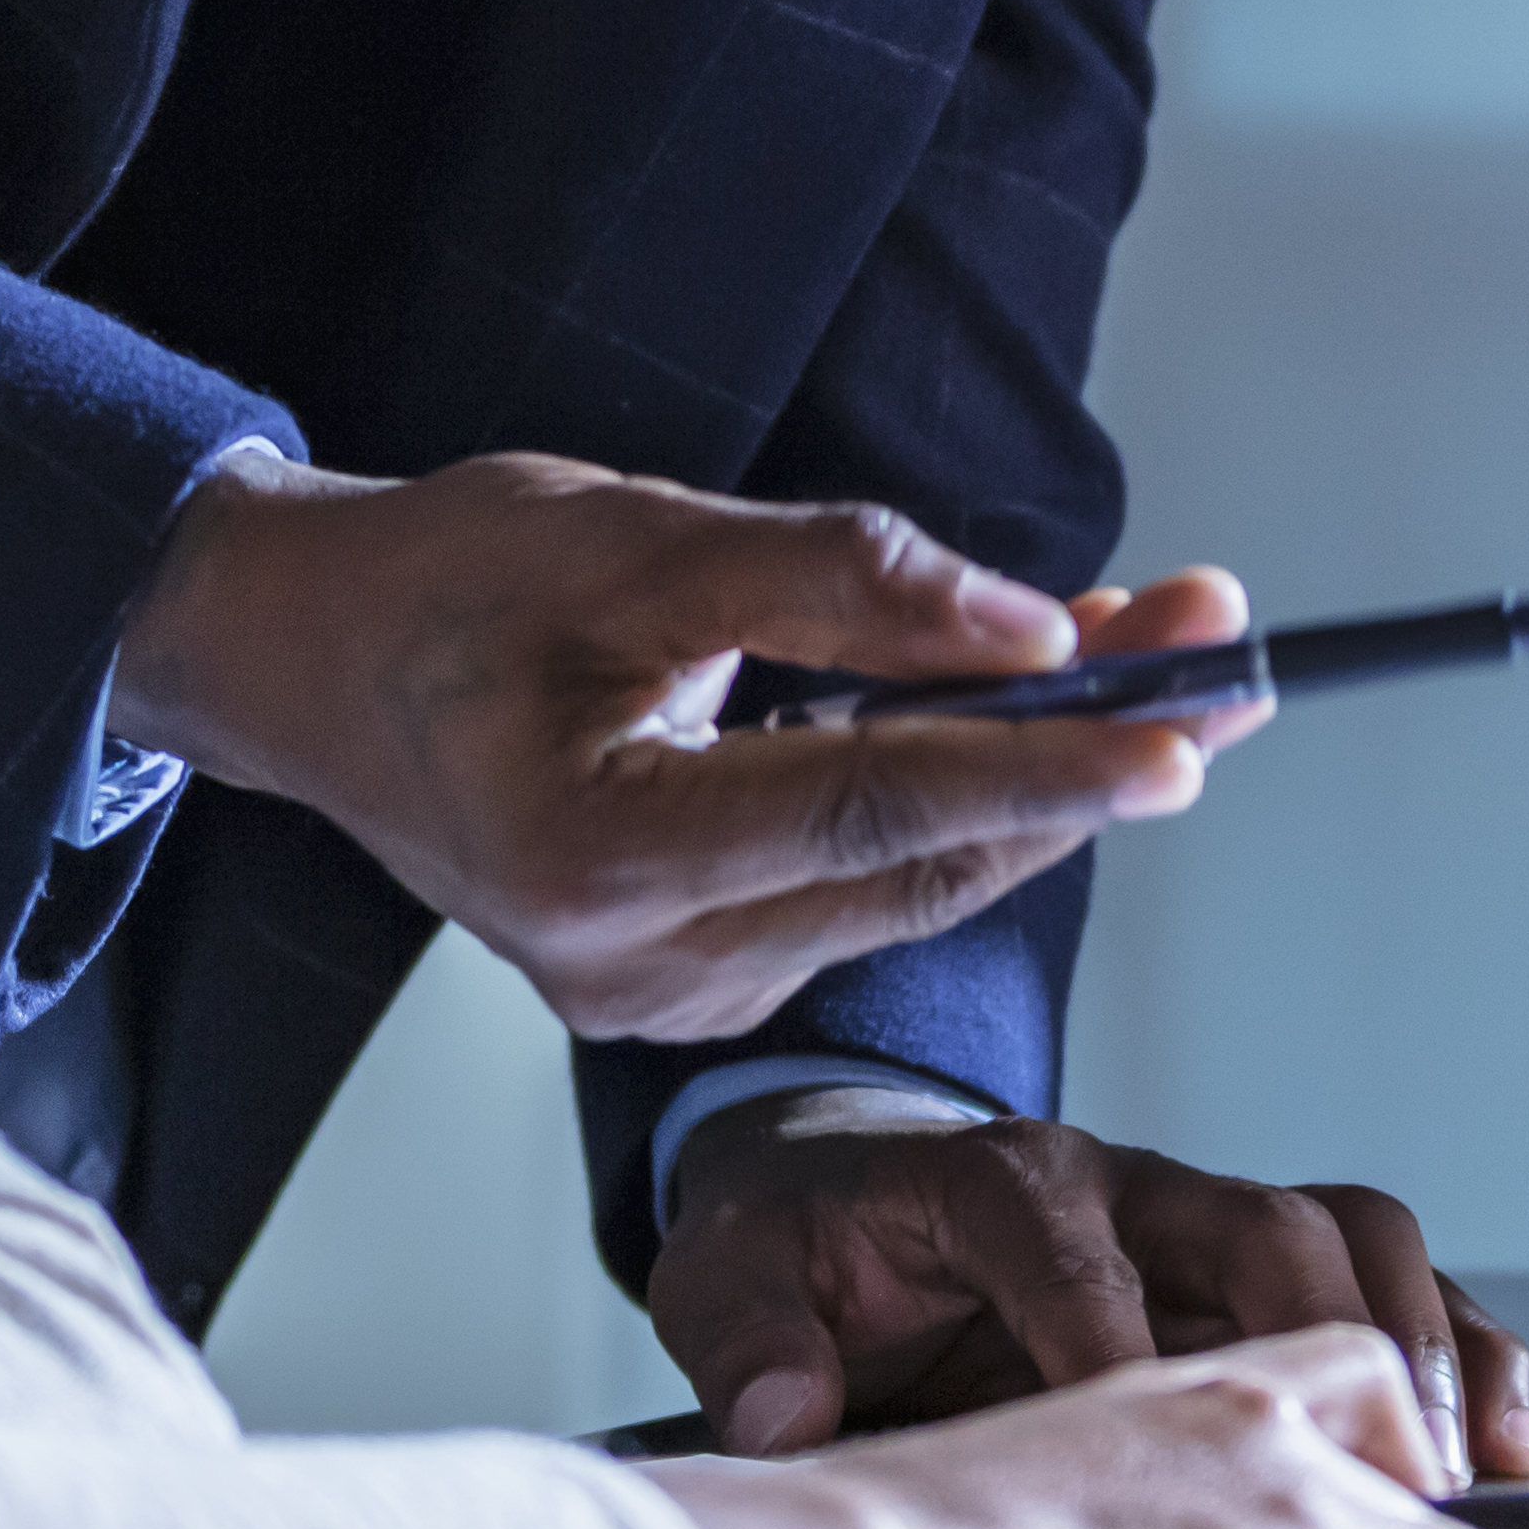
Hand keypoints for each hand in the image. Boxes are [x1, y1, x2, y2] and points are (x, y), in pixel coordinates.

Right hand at [112, 459, 1260, 1041]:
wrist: (307, 666)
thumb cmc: (441, 585)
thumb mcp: (631, 535)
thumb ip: (840, 579)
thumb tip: (1036, 630)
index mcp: (593, 856)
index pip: (873, 809)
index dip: (1045, 765)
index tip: (1188, 726)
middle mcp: (635, 965)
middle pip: (919, 861)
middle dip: (1086, 750)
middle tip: (1220, 640)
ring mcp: (667, 993)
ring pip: (909, 880)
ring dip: (1037, 768)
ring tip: (1158, 643)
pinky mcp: (696, 979)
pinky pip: (864, 884)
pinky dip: (952, 794)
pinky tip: (1024, 705)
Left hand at [650, 1099, 1528, 1477]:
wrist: (835, 1196)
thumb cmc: (797, 1251)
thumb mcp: (728, 1281)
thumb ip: (747, 1343)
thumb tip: (786, 1415)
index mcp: (994, 1180)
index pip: (1067, 1242)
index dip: (1106, 1336)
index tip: (1147, 1450)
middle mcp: (1127, 1181)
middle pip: (1262, 1219)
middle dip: (1326, 1338)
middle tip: (1377, 1469)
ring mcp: (1206, 1224)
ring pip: (1355, 1243)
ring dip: (1429, 1346)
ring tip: (1479, 1469)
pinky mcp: (1258, 1281)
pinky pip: (1390, 1296)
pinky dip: (1462, 1360)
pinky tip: (1503, 1456)